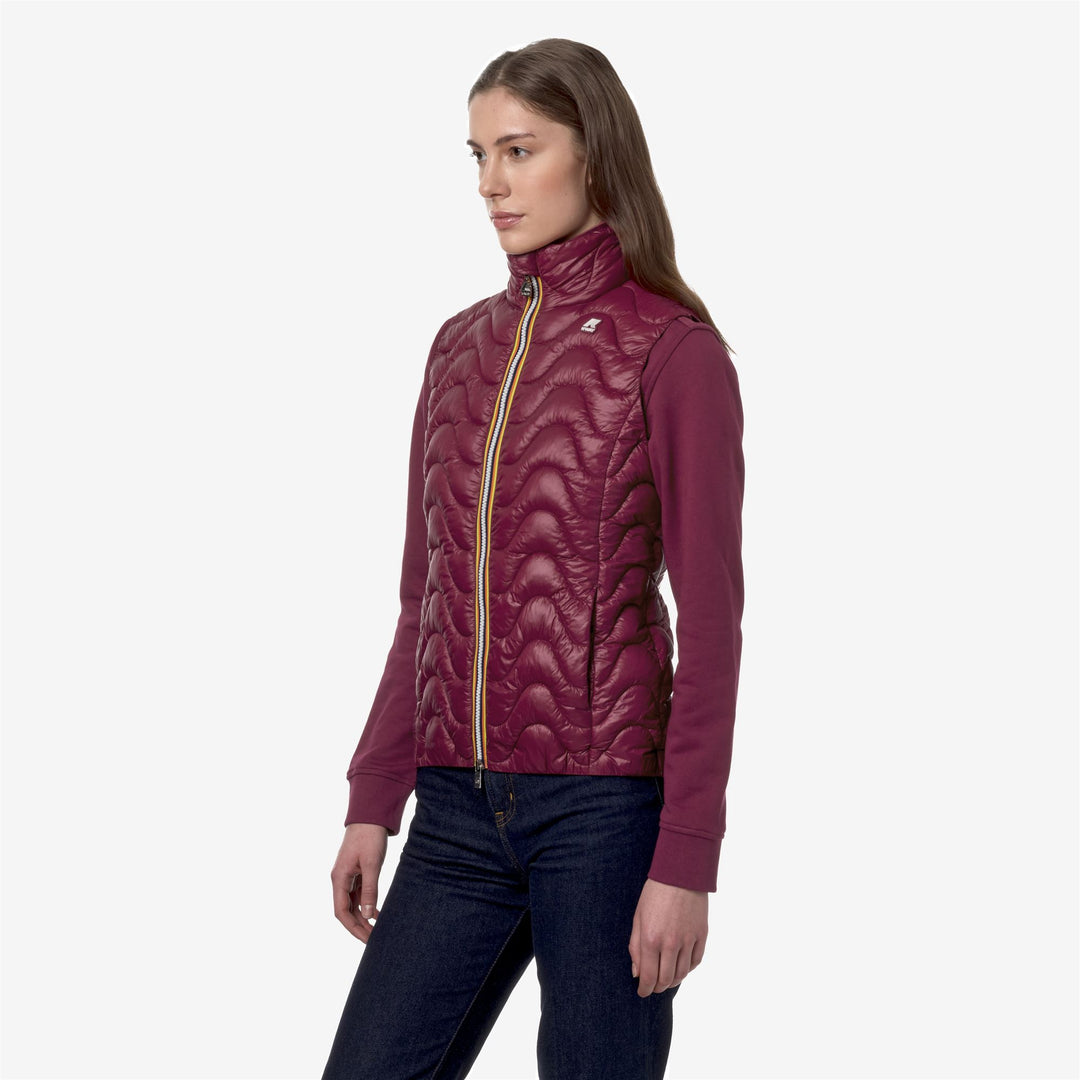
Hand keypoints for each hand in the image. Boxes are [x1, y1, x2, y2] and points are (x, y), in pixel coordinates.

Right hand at [331, 823, 388, 942]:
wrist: (370, 816)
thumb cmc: (370, 837)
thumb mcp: (372, 864)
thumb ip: (370, 890)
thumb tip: (367, 915)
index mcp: (339, 878)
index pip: (341, 912)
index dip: (353, 928)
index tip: (367, 940)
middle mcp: (340, 879)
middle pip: (345, 911)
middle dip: (358, 927)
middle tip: (374, 940)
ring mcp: (347, 876)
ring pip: (352, 904)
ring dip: (362, 918)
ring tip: (377, 930)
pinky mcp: (355, 872)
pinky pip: (357, 895)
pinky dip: (366, 905)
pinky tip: (376, 913)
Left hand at [628, 877, 707, 996]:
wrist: (681, 873)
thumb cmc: (654, 893)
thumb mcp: (638, 917)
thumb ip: (636, 947)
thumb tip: (637, 973)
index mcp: (651, 939)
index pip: (648, 977)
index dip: (644, 989)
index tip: (642, 992)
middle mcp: (671, 944)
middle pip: (666, 980)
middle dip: (658, 987)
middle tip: (653, 987)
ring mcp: (688, 940)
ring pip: (682, 973)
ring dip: (673, 981)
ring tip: (666, 979)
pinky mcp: (702, 935)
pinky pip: (696, 961)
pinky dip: (688, 969)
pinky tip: (681, 966)